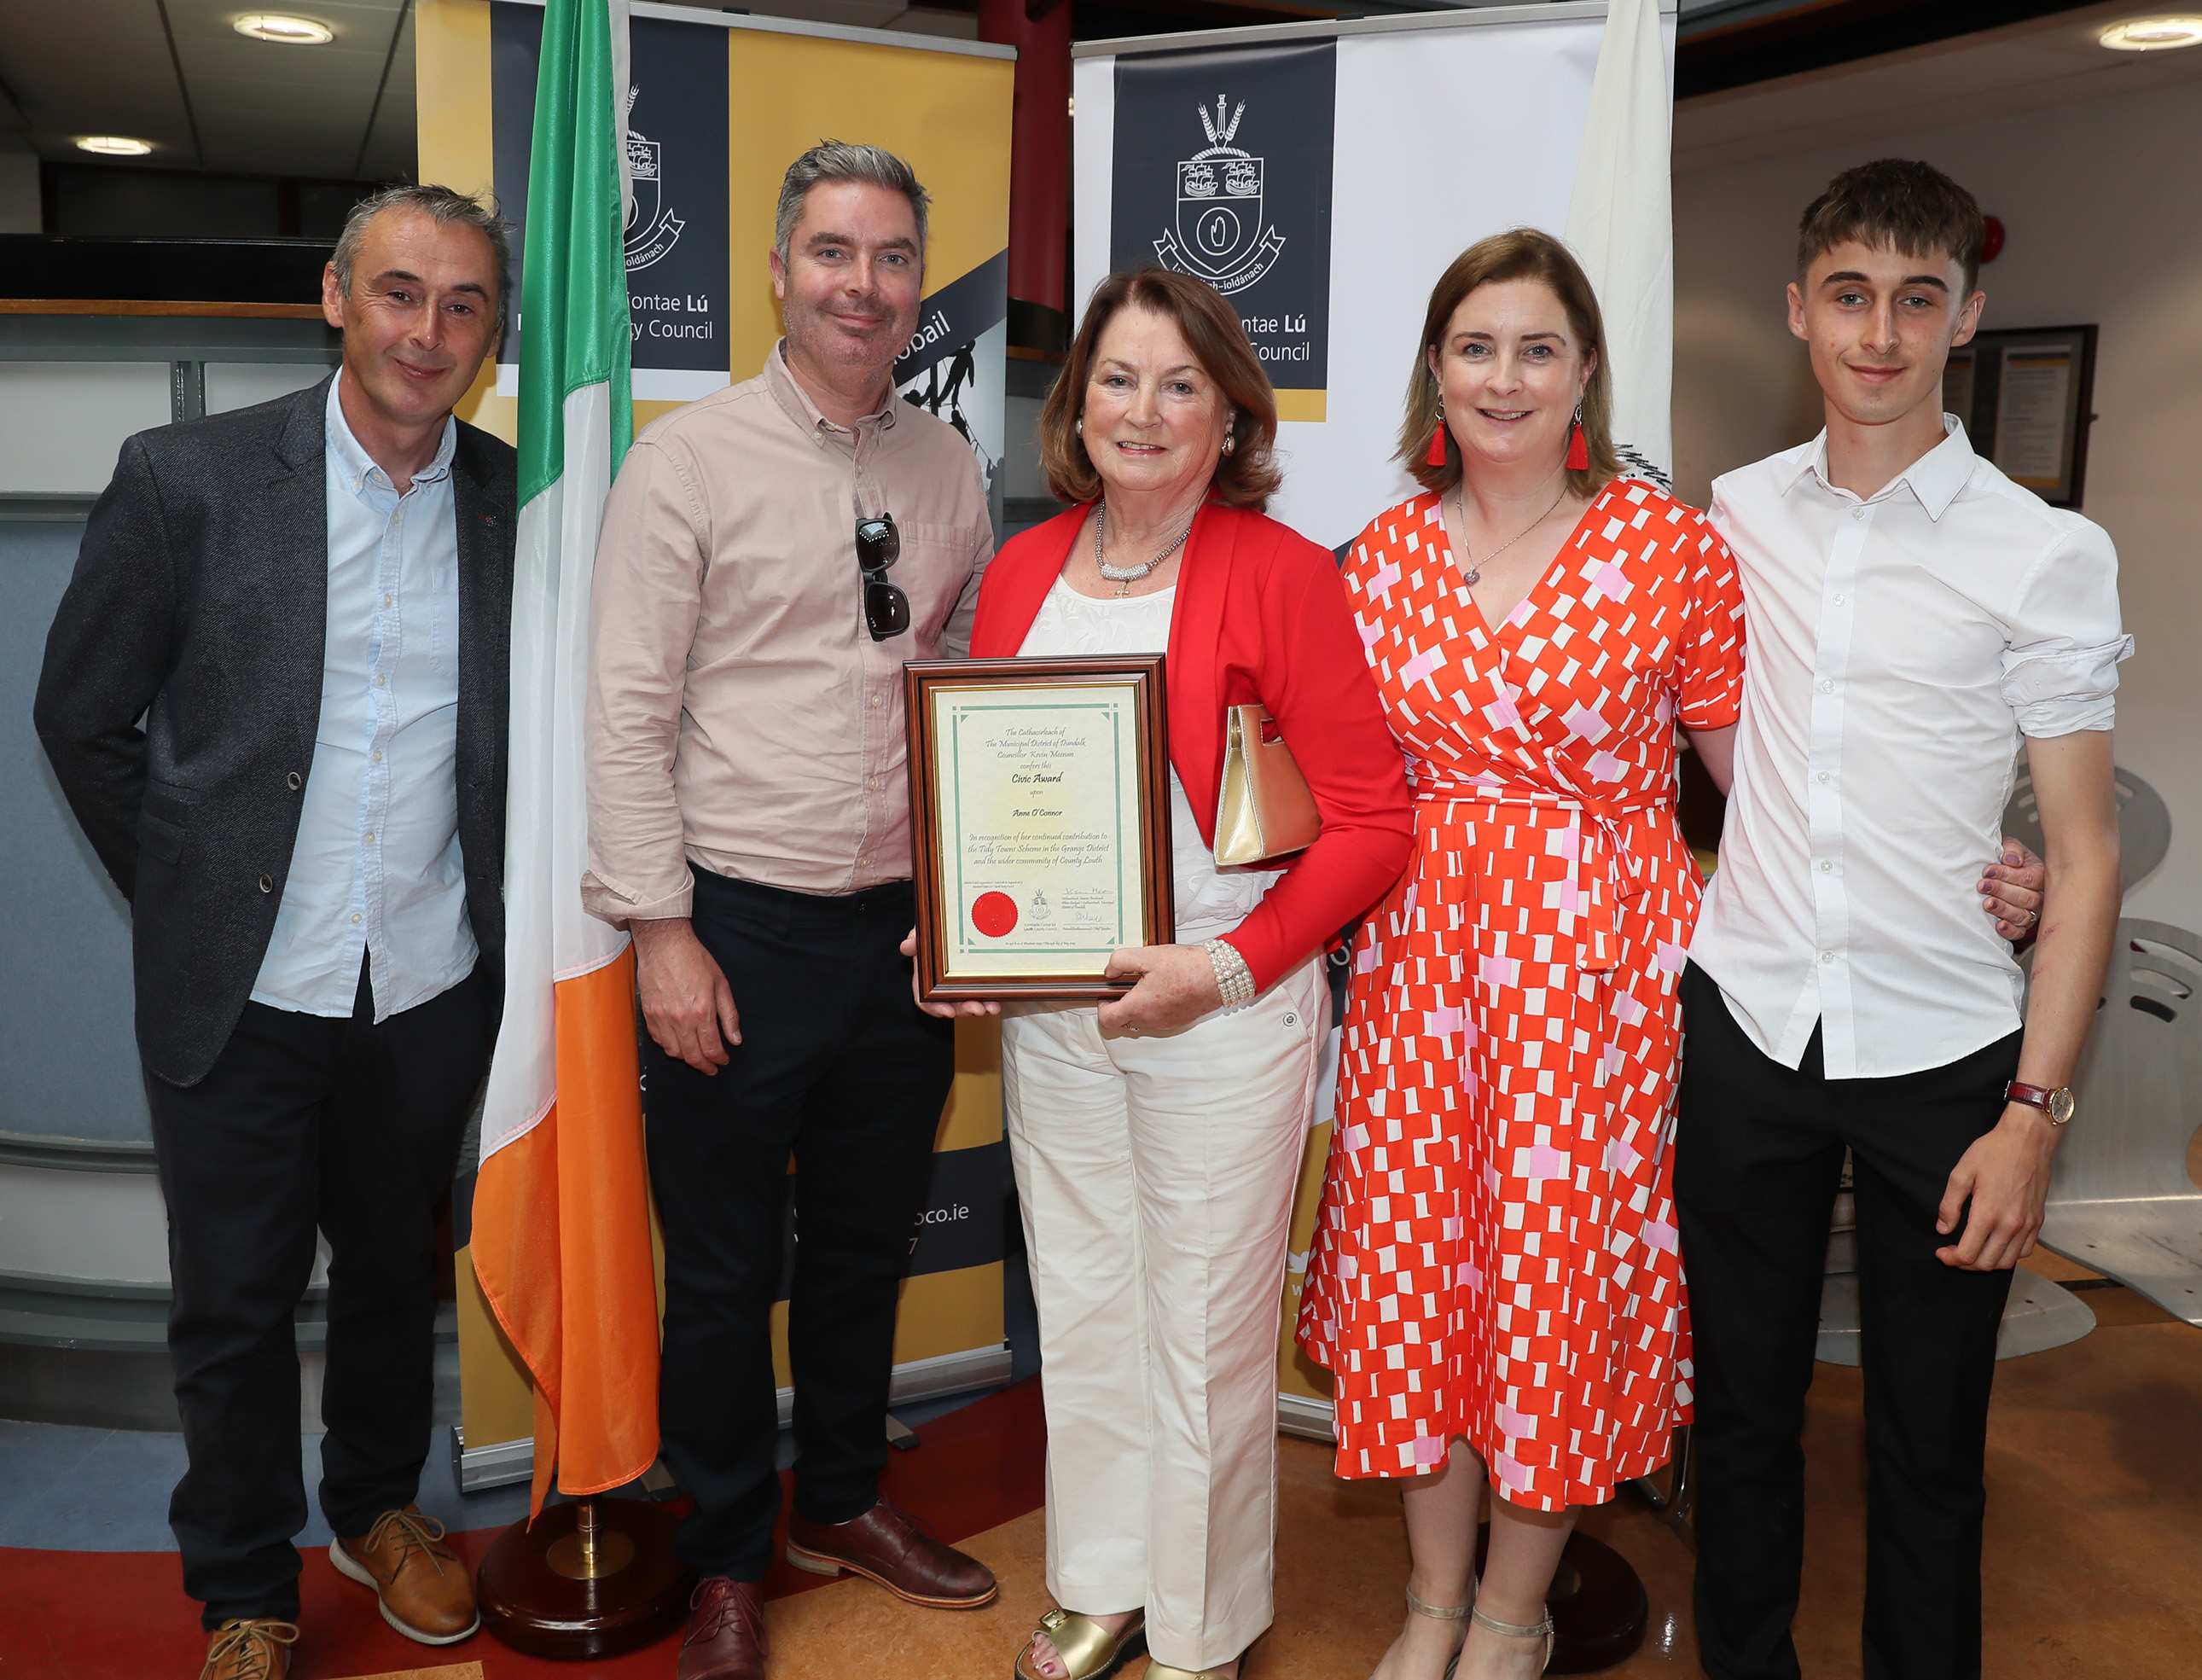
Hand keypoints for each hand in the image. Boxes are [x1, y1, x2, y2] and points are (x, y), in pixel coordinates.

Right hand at [632, 917, 740, 1073]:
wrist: (664, 944)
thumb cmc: (694, 960)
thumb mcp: (721, 984)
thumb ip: (729, 1015)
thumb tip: (735, 1039)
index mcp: (702, 1012)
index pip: (711, 1048)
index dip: (719, 1059)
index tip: (723, 1060)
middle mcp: (680, 1020)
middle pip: (692, 1056)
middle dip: (704, 1066)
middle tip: (711, 1068)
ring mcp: (662, 1018)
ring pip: (674, 1052)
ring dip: (687, 1058)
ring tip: (696, 1056)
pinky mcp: (648, 1014)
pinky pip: (659, 1040)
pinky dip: (669, 1046)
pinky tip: (678, 1043)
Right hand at [900, 930, 1000, 1019]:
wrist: (962, 922)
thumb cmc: (938, 930)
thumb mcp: (925, 931)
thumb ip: (916, 939)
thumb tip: (906, 947)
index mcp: (927, 978)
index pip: (925, 999)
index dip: (935, 1008)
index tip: (947, 1011)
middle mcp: (943, 986)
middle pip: (951, 1005)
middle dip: (963, 1010)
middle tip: (976, 1008)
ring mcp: (962, 986)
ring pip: (969, 1004)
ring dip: (979, 1008)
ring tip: (990, 1007)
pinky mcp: (979, 983)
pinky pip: (984, 997)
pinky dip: (991, 1001)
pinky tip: (997, 1002)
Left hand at [1095, 943, 1223, 1037]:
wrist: (1218, 976)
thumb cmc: (1186, 967)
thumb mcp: (1147, 955)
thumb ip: (1120, 961)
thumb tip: (1110, 971)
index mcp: (1139, 1007)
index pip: (1107, 1020)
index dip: (1102, 1007)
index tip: (1106, 994)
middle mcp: (1151, 1020)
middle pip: (1124, 1021)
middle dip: (1121, 1004)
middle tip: (1127, 984)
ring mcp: (1165, 1023)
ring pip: (1141, 1020)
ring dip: (1139, 1005)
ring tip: (1148, 982)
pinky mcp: (1178, 1020)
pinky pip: (1158, 1018)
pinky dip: (1155, 1006)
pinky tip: (1164, 986)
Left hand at [1936, 1101, 2059, 1269]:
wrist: (2028, 1140)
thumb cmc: (1994, 1151)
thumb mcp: (1961, 1173)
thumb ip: (1949, 1205)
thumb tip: (1943, 1228)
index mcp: (1988, 1214)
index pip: (1968, 1254)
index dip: (1951, 1259)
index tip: (1942, 1252)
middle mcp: (2010, 1225)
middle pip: (1987, 1263)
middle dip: (1966, 1264)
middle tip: (1954, 1253)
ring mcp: (2027, 1225)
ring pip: (2007, 1262)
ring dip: (1987, 1263)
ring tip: (1973, 1251)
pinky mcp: (2038, 1221)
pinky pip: (2024, 1251)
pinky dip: (2009, 1255)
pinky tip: (1996, 1244)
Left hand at [1980, 839, 2044, 942]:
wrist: (1995, 874)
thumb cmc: (2005, 860)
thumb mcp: (2008, 847)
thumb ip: (2012, 849)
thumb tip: (2011, 859)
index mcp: (2039, 875)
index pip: (2030, 878)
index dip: (2008, 875)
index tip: (1988, 871)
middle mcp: (2039, 896)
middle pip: (2027, 898)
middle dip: (2002, 891)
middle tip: (1983, 886)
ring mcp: (2032, 913)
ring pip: (2023, 915)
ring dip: (2004, 910)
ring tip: (1987, 904)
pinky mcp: (2021, 926)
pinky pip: (2019, 932)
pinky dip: (2010, 930)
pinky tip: (1999, 925)